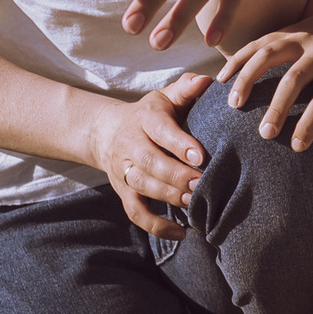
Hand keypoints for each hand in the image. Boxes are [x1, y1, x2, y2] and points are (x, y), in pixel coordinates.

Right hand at [89, 73, 213, 238]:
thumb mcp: (165, 97)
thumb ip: (186, 89)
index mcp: (144, 118)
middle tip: (204, 183)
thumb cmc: (150, 114)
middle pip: (150, 163)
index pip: (159, 130)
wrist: (106, 131)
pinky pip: (136, 213)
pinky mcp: (123, 192)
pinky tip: (181, 232)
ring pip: (143, 187)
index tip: (200, 155)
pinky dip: (156, 226)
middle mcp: (130, 144)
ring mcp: (124, 170)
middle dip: (177, 175)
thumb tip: (206, 81)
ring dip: (169, 197)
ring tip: (196, 202)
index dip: (178, 143)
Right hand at [217, 0, 312, 149]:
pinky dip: (239, 57)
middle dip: (279, 106)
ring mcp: (301, 36)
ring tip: (233, 104)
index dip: (311, 123)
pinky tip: (221, 78)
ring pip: (270, 54)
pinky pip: (258, 42)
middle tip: (264, 134)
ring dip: (249, 76)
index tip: (297, 147)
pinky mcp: (287, 30)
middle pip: (295, 79)